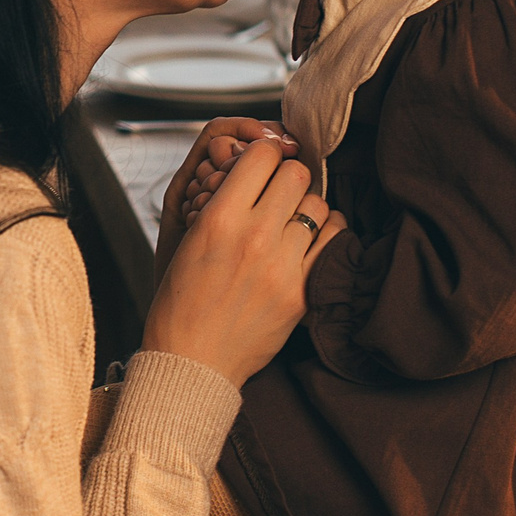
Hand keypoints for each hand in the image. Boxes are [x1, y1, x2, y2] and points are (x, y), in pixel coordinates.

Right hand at [144, 138, 343, 388]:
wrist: (191, 361)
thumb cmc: (181, 302)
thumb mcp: (189, 239)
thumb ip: (223, 202)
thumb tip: (257, 169)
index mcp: (218, 219)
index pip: (261, 154)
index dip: (263, 154)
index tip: (262, 165)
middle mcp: (253, 237)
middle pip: (295, 173)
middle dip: (287, 176)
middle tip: (278, 192)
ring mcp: (282, 267)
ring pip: (318, 205)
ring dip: (307, 206)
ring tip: (291, 220)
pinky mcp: (301, 293)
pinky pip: (333, 240)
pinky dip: (327, 232)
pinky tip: (310, 239)